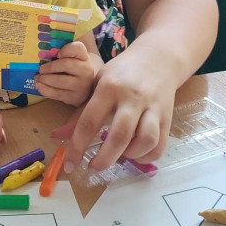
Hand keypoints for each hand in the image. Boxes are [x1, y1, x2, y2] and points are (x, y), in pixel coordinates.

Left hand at [34, 40, 98, 105]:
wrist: (85, 89)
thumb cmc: (74, 70)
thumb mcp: (73, 59)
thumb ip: (63, 53)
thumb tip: (46, 53)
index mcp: (83, 57)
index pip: (77, 48)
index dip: (66, 50)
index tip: (57, 54)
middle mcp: (85, 70)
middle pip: (66, 65)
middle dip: (50, 67)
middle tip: (40, 69)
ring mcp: (80, 85)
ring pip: (60, 81)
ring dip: (45, 79)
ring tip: (38, 78)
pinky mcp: (73, 97)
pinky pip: (56, 93)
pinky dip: (45, 89)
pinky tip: (39, 86)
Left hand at [53, 43, 175, 172]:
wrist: (158, 58)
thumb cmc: (121, 73)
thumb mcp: (97, 84)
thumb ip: (79, 113)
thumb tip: (57, 136)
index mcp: (108, 88)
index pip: (89, 121)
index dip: (77, 147)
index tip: (69, 165)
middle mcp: (132, 98)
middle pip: (120, 135)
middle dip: (104, 158)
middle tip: (94, 167)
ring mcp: (153, 107)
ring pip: (146, 140)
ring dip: (130, 156)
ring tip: (118, 155)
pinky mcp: (167, 117)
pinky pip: (160, 145)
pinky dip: (146, 156)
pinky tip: (135, 153)